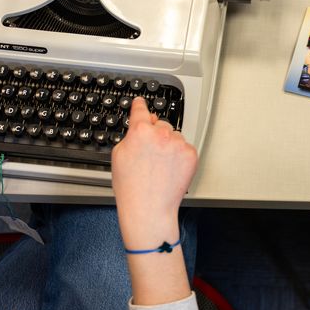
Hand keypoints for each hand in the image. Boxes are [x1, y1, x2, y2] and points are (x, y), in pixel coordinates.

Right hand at [111, 97, 197, 247]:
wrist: (149, 208)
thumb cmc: (132, 187)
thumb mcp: (119, 155)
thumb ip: (130, 136)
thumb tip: (139, 128)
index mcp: (140, 131)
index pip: (141, 109)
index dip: (140, 105)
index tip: (141, 102)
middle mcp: (161, 133)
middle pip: (160, 124)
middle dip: (156, 134)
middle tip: (150, 154)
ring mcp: (178, 143)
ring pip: (174, 137)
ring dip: (169, 145)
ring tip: (160, 166)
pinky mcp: (191, 154)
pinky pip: (185, 148)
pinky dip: (180, 156)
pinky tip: (170, 169)